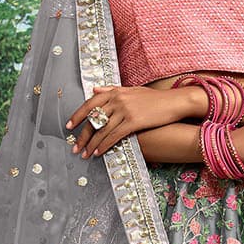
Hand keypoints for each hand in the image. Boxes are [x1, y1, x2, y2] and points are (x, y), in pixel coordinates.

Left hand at [66, 85, 188, 156]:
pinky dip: (105, 145)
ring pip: (102, 130)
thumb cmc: (154, 98)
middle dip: (82, 135)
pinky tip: (99, 152)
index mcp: (115, 91)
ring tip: (85, 154)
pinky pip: (114, 135)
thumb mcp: (131, 90)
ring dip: (92, 144)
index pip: (90, 104)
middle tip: (75, 147)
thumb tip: (94, 90)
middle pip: (94, 119)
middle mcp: (118, 99)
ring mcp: (125, 110)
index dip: (78, 116)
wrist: (174, 102)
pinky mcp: (134, 121)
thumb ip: (111, 90)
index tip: (69, 126)